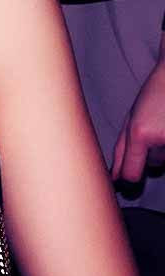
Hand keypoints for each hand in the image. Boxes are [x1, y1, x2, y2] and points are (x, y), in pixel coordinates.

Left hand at [112, 48, 164, 183]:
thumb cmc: (152, 97)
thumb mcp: (130, 120)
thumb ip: (121, 150)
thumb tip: (115, 178)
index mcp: (140, 133)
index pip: (132, 174)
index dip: (129, 177)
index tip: (125, 177)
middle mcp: (160, 139)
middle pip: (151, 166)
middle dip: (148, 153)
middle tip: (151, 129)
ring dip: (162, 149)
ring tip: (163, 126)